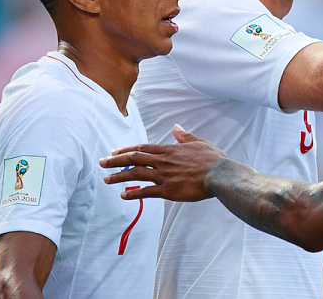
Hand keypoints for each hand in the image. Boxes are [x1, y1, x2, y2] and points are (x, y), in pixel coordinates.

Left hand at [99, 125, 228, 201]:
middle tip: (102, 162)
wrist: (220, 175)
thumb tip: (176, 128)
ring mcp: (164, 176)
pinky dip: (133, 193)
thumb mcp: (199, 143)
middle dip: (115, 161)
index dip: (126, 149)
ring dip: (118, 176)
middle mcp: (163, 162)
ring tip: (106, 179)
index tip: (114, 152)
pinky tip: (123, 195)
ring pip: (135, 174)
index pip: (142, 148)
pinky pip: (145, 192)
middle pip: (134, 159)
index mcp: (170, 150)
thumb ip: (185, 136)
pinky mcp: (167, 191)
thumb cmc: (213, 159)